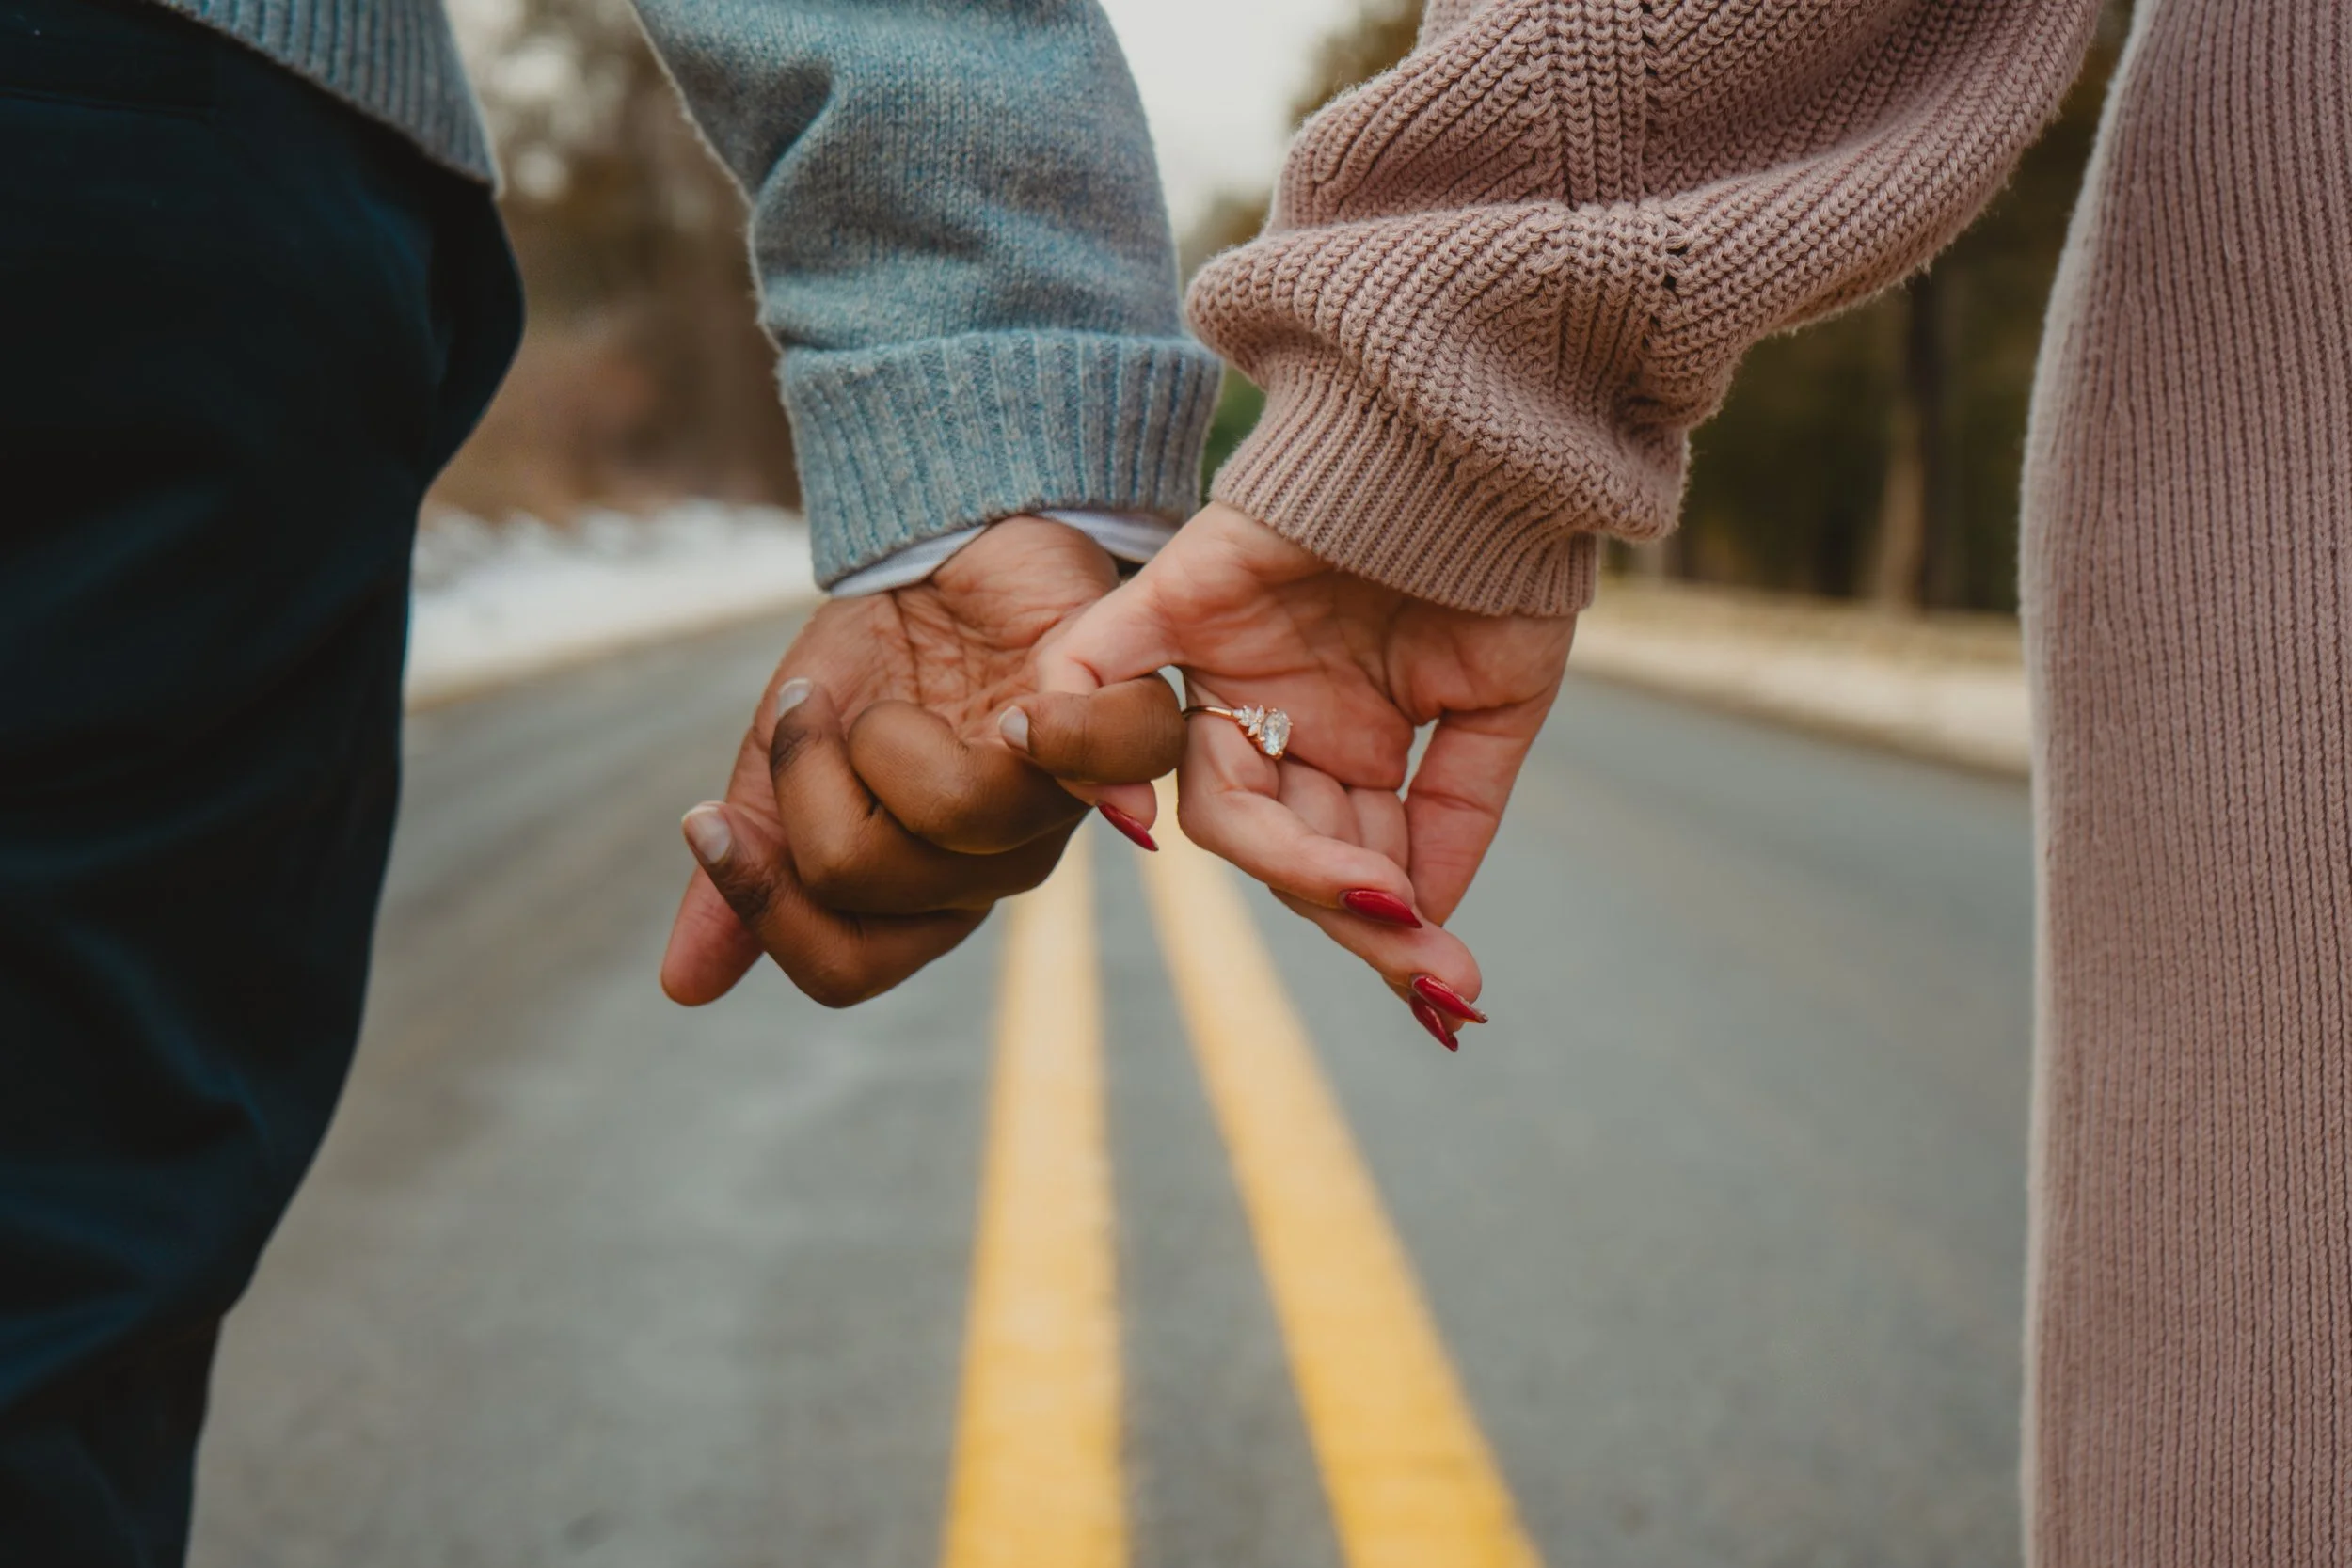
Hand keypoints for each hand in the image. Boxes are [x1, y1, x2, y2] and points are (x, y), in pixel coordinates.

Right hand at [661, 516, 1182, 1007]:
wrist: (948, 546)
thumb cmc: (878, 658)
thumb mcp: (784, 754)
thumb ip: (751, 861)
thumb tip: (683, 986)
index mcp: (919, 892)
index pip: (845, 966)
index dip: (764, 904)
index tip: (707, 821)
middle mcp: (994, 868)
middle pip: (872, 880)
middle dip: (807, 775)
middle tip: (814, 706)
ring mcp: (1060, 804)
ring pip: (958, 812)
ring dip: (889, 727)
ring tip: (900, 687)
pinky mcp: (1121, 721)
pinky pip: (1109, 764)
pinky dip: (1057, 733)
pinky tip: (1012, 709)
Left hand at [1031, 503, 1575, 1045]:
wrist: (1491, 430)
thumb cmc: (1504, 554)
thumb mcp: (1499, 702)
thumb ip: (1458, 810)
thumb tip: (1426, 920)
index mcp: (1349, 741)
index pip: (1339, 855)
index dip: (1382, 921)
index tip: (1444, 985)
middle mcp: (1278, 714)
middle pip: (1276, 843)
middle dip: (1345, 906)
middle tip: (1412, 949)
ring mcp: (1223, 664)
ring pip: (1216, 801)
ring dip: (1290, 858)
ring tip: (1368, 888)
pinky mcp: (1176, 597)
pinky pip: (1093, 669)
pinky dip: (1082, 736)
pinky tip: (1128, 815)